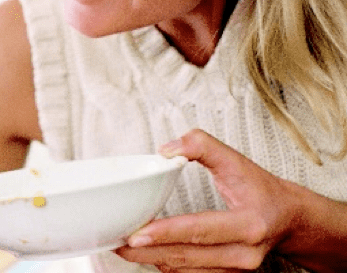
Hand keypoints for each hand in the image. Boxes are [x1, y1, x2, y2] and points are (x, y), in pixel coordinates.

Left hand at [115, 129, 301, 271]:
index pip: (200, 231)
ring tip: (123, 247)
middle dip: (148, 252)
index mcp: (249, 225)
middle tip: (117, 242)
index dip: (166, 233)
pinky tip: (146, 252)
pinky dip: (165, 262)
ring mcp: (236, 269)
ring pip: (184, 269)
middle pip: (186, 256)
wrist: (288, 219)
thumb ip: (201, 146)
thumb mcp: (237, 161)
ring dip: (152, 259)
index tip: (137, 234)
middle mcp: (244, 254)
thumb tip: (167, 149)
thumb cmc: (261, 190)